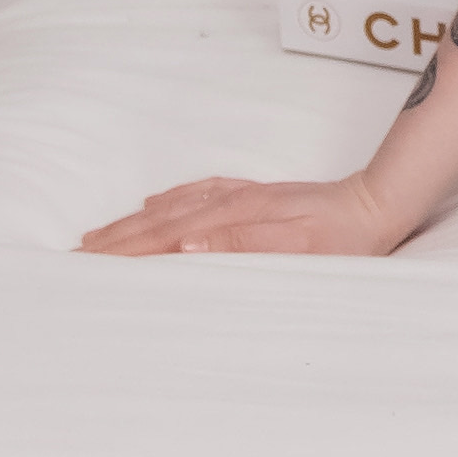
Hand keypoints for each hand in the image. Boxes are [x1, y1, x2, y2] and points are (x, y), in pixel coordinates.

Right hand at [79, 173, 410, 259]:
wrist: (377, 204)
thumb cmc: (341, 238)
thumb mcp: (296, 248)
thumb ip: (240, 244)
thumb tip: (184, 244)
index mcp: (234, 219)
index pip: (167, 238)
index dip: (127, 251)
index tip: (91, 263)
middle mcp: (231, 202)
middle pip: (160, 221)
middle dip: (118, 237)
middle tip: (79, 253)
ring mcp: (241, 196)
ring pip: (173, 208)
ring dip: (134, 222)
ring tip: (102, 234)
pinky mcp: (253, 195)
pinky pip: (197, 193)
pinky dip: (168, 200)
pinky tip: (154, 203)